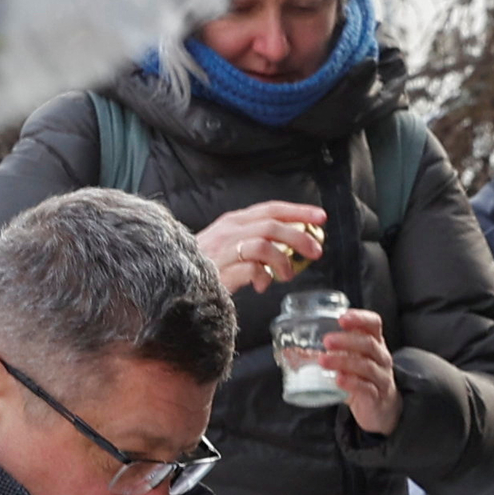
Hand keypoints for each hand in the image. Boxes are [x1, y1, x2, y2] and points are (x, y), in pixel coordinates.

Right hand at [198, 200, 327, 295]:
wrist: (172, 281)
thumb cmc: (206, 265)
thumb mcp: (230, 245)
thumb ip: (255, 241)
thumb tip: (290, 246)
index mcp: (233, 221)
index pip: (271, 208)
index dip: (298, 211)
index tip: (321, 218)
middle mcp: (228, 231)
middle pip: (272, 225)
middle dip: (300, 236)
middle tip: (316, 251)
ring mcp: (223, 250)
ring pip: (264, 244)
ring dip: (283, 261)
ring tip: (287, 276)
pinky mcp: (219, 271)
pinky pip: (252, 269)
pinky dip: (263, 277)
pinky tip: (262, 286)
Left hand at [317, 308, 398, 434]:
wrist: (380, 408)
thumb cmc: (361, 379)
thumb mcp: (344, 364)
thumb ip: (320, 356)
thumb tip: (288, 352)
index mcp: (374, 343)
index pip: (373, 324)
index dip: (360, 318)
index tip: (341, 318)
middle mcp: (381, 357)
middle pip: (368, 343)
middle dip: (347, 340)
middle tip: (326, 341)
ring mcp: (381, 377)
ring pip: (366, 365)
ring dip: (343, 361)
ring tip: (323, 361)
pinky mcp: (376, 396)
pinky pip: (366, 387)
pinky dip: (352, 383)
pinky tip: (338, 380)